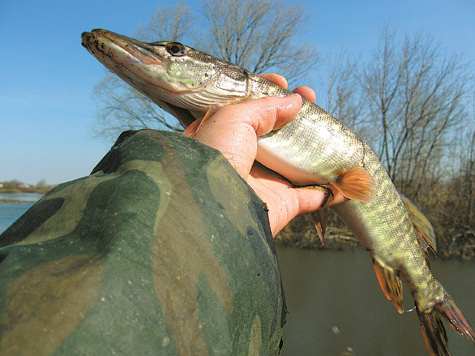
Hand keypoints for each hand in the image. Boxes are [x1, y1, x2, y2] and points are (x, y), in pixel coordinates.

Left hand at [184, 74, 344, 235]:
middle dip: (295, 115)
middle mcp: (244, 158)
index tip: (281, 82)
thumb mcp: (233, 117)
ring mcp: (265, 182)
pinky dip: (331, 190)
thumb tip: (294, 101)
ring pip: (297, 161)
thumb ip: (264, 107)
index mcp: (225, 137)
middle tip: (310, 97)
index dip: (265, 94)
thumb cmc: (217, 155)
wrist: (217, 203)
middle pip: (276, 133)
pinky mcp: (282, 203)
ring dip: (316, 145)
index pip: (248, 110)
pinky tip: (347, 178)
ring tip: (329, 123)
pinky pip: (313, 196)